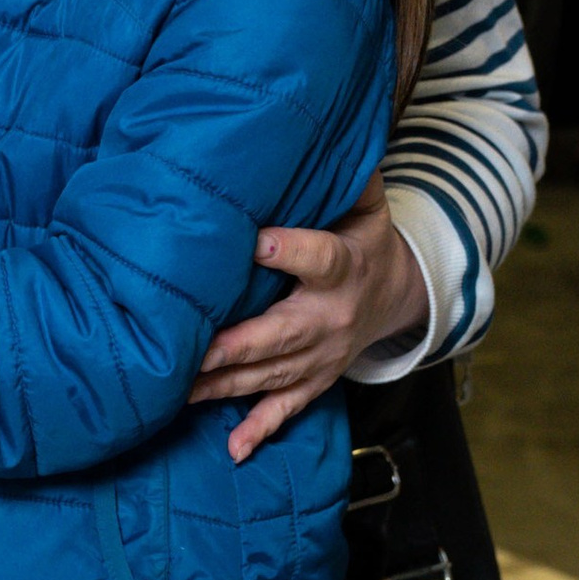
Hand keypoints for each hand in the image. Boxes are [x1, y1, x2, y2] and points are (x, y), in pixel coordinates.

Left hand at [188, 178, 429, 464]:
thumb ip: (347, 178)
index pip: (316, 257)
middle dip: (236, 344)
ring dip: (225, 385)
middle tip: (193, 350)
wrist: (398, 298)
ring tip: (180, 392)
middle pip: (282, 333)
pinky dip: (260, 431)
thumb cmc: (365, 242)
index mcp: (343, 267)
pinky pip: (287, 410)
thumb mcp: (368, 207)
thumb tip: (324, 129)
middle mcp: (331, 318)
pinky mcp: (315, 381)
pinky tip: (234, 450)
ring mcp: (322, 356)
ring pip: (271, 374)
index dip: (287, 250)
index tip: (253, 241)